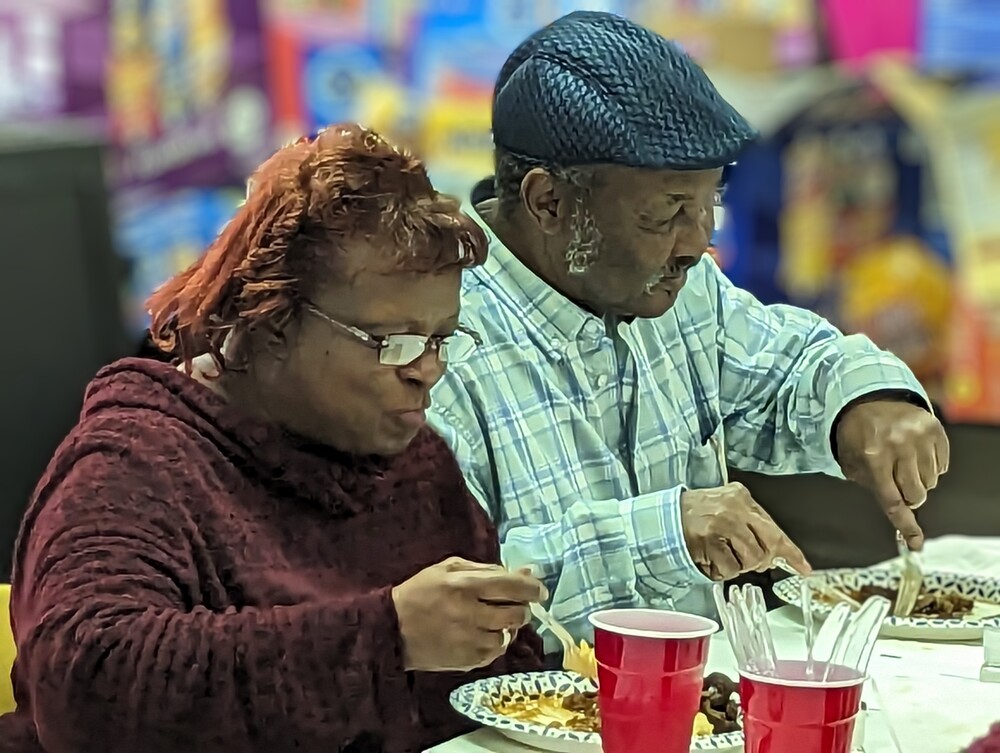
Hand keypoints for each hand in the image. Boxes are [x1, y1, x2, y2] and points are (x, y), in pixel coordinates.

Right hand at [392, 557, 546, 671]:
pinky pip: (496, 652)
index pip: (513, 587)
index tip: (539, 591)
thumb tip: (525, 572)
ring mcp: (470, 640)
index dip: (532, 589)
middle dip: (521, 608)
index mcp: (466, 585)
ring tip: (490, 620)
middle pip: (518, 614)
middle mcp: (471, 613)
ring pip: (509, 635)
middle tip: (510, 605)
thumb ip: (488, 569)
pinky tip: (479, 634)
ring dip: (507, 626)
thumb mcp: (449, 568)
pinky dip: (494, 642)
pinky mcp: (468, 660)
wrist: (392, 629)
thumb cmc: (421, 592)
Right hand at [681, 483, 810, 580]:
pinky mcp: (708, 541)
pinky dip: (721, 570)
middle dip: (761, 560)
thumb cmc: (696, 514)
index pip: (775, 528)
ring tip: (721, 554)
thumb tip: (776, 553)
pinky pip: (729, 569)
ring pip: (750, 561)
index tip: (803, 567)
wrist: (662, 516)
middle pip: (767, 548)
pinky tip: (710, 558)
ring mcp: (722, 525)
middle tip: (747, 560)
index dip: (791, 552)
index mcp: (742, 497)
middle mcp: (734, 509)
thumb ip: (751, 525)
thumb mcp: (727, 507)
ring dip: (737, 565)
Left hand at [836, 398, 948, 549]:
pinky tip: (913, 453)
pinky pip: (942, 467)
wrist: (867, 399)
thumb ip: (871, 488)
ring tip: (902, 462)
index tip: (916, 544)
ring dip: (918, 480)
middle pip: (917, 495)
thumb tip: (897, 516)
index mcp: (873, 457)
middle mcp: (898, 447)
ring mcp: (919, 437)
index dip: (905, 526)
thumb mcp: (852, 463)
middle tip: (896, 482)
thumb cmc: (857, 436)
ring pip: (931, 483)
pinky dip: (930, 467)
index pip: (892, 501)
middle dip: (908, 496)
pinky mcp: (934, 430)